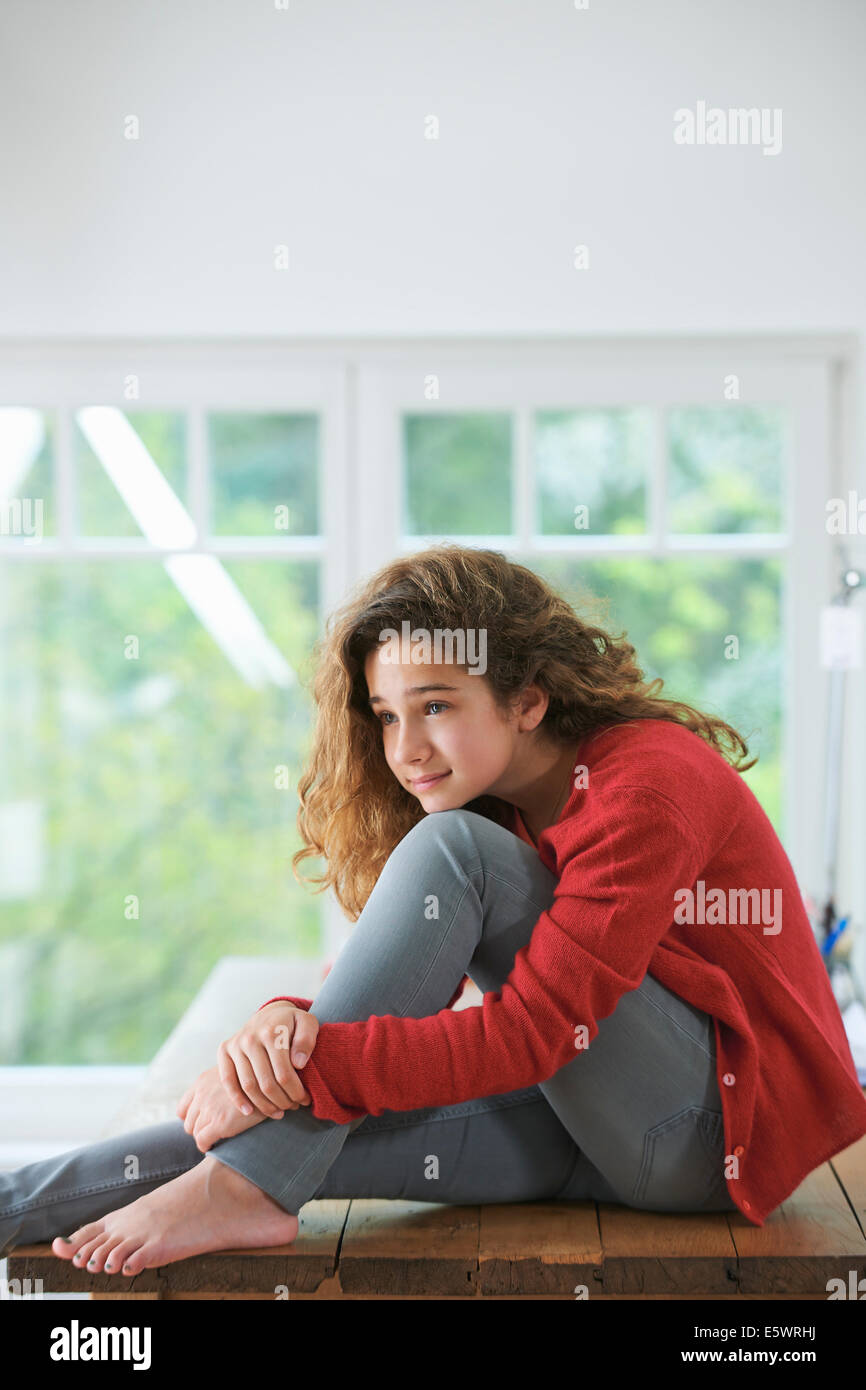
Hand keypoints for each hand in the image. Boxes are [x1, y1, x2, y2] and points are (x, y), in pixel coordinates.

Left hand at [176, 1065, 272, 1152]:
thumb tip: (216, 1100)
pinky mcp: (219, 1123)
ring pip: (194, 1131)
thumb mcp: (233, 1073)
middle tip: (212, 1133)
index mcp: (203, 1081)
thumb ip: (220, 1084)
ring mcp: (209, 1108)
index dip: (191, 1118)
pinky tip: (215, 1145)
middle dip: (198, 1128)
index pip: (183, 1107)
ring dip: (203, 1137)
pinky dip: (206, 1146)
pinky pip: (202, 1140)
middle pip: (188, 1121)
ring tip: (215, 1139)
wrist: (272, 1085)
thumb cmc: (256, 1079)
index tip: (202, 1124)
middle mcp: (202, 1093)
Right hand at [217, 1002, 319, 1117]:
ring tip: (278, 1112)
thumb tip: (299, 1064)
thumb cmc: (293, 1023)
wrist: (270, 1013)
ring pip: (248, 1085)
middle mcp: (250, 1038)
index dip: (296, 1092)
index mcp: (272, 1032)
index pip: (284, 1074)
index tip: (305, 1100)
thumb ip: (307, 1040)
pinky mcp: (224, 1051)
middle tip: (293, 1108)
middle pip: (266, 1083)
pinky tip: (249, 1112)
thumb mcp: (307, 1022)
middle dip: (282, 1101)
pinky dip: (237, 1099)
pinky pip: (228, 1080)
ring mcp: (235, 1044)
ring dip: (264, 1105)